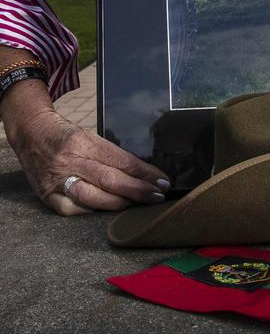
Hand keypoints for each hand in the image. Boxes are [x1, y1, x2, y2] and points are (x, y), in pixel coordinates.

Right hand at [7, 105, 169, 215]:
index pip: (121, 160)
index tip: (162, 181)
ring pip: (92, 197)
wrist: (30, 132)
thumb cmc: (65, 134)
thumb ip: (109, 154)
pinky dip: (89, 212)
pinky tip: (105, 212)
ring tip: (138, 205)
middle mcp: (70, 160)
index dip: (144, 173)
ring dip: (119, 204)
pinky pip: (71, 209)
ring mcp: (56, 179)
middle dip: (138, 190)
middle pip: (110, 179)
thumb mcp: (88, 135)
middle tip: (158, 196)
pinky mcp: (46, 195)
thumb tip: (139, 173)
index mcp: (84, 141)